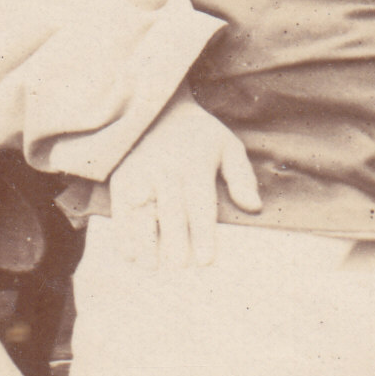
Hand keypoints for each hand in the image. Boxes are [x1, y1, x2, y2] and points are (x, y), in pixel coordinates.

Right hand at [105, 96, 259, 269]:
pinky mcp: (122, 177)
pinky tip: (128, 253)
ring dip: (144, 240)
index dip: (202, 232)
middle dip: (174, 239)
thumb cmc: (199, 135)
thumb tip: (253, 207)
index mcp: (194, 163)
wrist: (158, 109)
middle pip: (170, 209)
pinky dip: (122, 231)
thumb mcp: (227, 146)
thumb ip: (241, 177)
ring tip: (150, 265)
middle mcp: (166, 169)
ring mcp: (141, 173)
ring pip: (142, 211)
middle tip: (179, 266)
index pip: (199, 203)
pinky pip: (120, 208)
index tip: (206, 259)